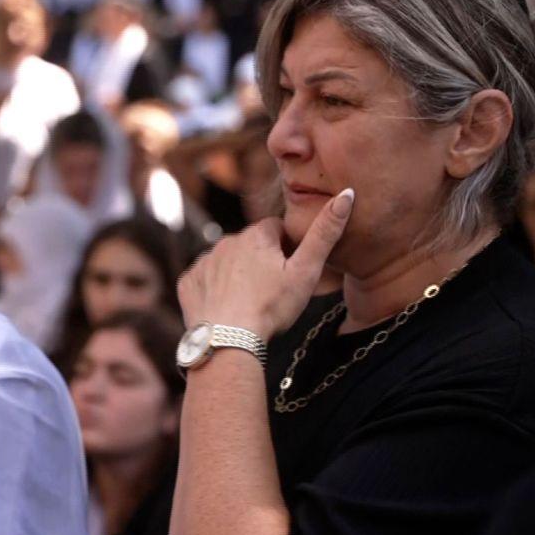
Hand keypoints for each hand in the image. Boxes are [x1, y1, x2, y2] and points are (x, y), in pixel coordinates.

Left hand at [177, 189, 353, 339]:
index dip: (288, 249)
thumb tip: (347, 194)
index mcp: (256, 235)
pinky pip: (205, 279)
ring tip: (249, 301)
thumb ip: (325, 233)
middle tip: (272, 291)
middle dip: (261, 261)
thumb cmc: (271, 307)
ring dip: (237, 274)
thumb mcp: (306, 272)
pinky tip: (225, 307)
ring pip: (227, 261)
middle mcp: (226, 241)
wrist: (228, 340)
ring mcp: (204, 261)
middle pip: (251, 245)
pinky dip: (214, 289)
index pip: (277, 230)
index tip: (291, 272)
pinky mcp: (188, 282)